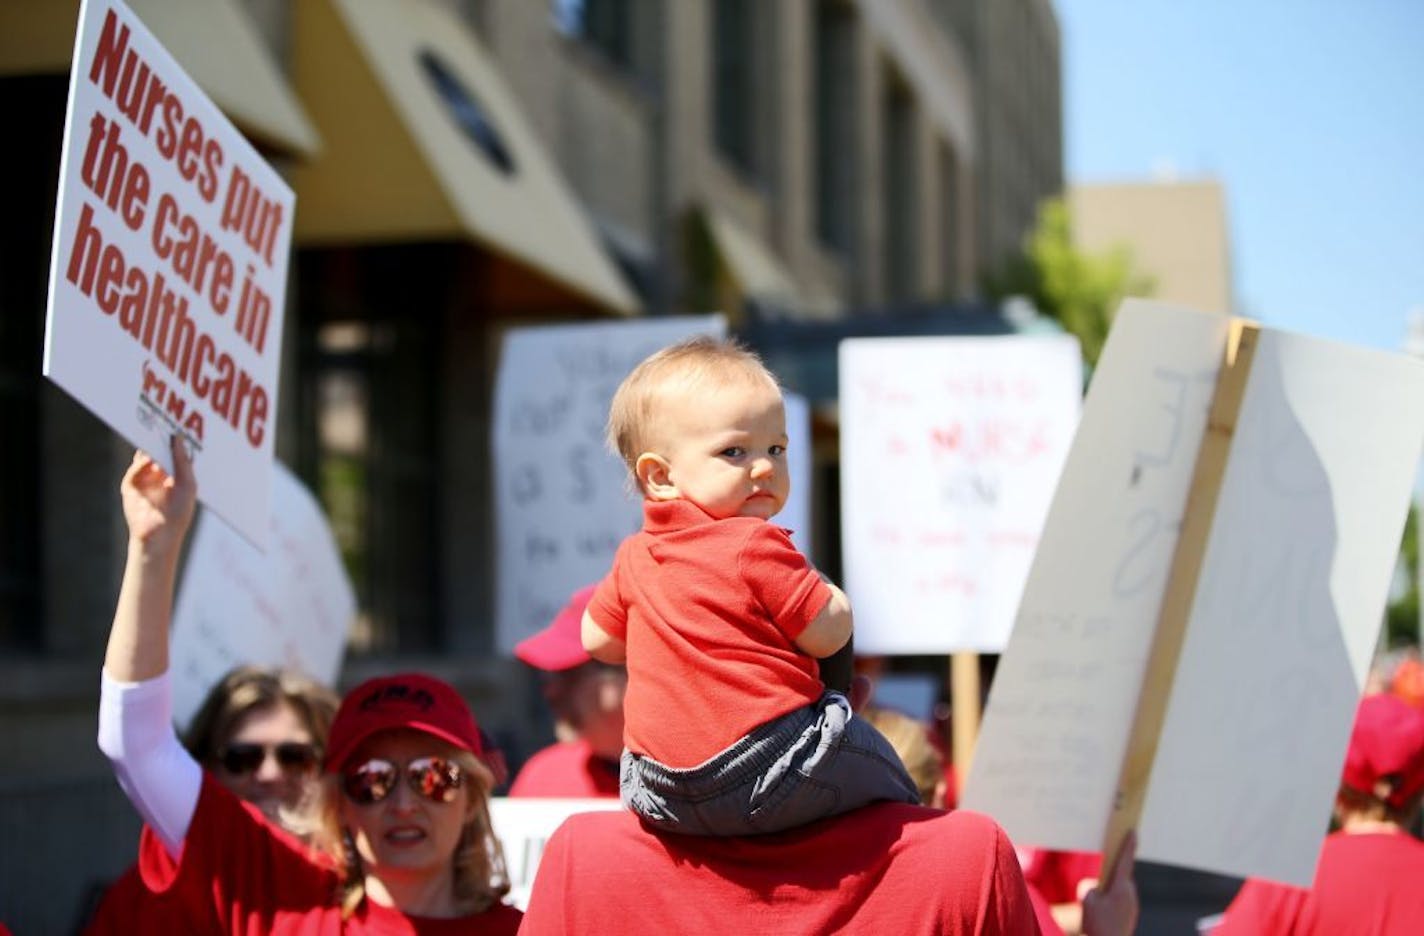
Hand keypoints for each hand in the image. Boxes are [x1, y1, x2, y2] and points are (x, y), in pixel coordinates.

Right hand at [120, 436, 196, 557]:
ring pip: (144, 457)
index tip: (178, 424)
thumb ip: (182, 460)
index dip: (174, 439)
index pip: (173, 451)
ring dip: (149, 447)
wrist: (160, 533)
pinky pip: (135, 470)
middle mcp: (158, 474)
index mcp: (175, 473)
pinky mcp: (130, 486)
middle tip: (162, 421)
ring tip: (153, 434)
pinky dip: (141, 463)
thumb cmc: (179, 512)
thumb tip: (177, 437)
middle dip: (159, 438)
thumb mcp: (187, 483)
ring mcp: (144, 479)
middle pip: (157, 450)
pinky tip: (147, 459)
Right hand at [1081, 831, 1137, 934]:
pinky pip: (1118, 902)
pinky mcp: (1130, 915)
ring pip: (1117, 890)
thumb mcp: (1087, 901)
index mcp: (1121, 886)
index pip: (1125, 859)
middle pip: (1118, 876)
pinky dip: (1109, 903)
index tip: (1133, 831)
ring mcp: (1132, 905)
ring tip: (1095, 909)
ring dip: (1107, 892)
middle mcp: (1130, 893)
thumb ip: (1091, 889)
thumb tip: (1096, 889)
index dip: (1128, 844)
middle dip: (1108, 876)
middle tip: (1098, 882)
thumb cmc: (1099, 925)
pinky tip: (1101, 916)